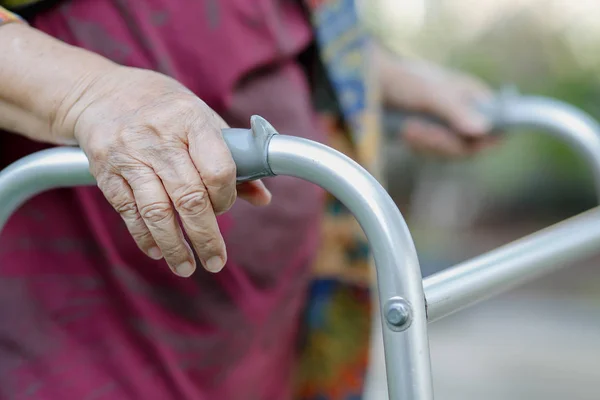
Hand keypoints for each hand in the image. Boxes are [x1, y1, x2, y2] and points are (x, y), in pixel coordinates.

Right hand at [57, 66, 270, 276]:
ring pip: (156, 211)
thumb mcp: (203, 121)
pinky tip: (158, 250)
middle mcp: (158, 136)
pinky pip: (128, 211)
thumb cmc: (166, 109)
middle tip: (215, 261)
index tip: (225, 208)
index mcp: (190, 120)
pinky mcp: (105, 170)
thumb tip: (262, 198)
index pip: (217, 170)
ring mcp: (128, 154)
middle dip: (205, 237)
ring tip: (187, 267)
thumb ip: (233, 158)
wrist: (104, 94)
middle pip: (189, 198)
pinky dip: (145, 236)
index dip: (226, 198)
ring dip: (174, 246)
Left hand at [378, 50, 497, 157]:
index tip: (469, 144)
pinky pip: (432, 153)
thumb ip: (456, 111)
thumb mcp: (430, 93)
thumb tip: (483, 130)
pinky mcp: (429, 137)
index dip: (488, 139)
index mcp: (474, 96)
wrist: (370, 83)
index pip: (499, 125)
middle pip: (472, 146)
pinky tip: (405, 133)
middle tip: (416, 130)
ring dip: (427, 144)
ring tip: (407, 128)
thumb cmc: (402, 79)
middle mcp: (465, 112)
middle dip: (444, 143)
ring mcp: (446, 126)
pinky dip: (419, 146)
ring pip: (450, 153)